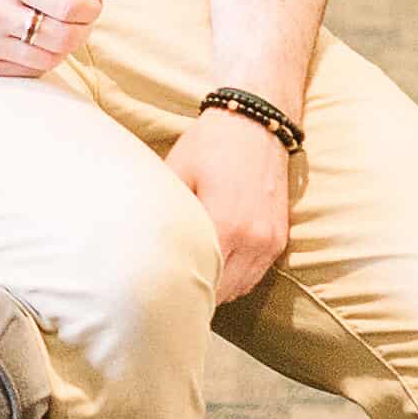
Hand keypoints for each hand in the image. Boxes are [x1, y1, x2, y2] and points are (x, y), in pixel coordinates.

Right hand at [0, 0, 112, 81]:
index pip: (73, 5)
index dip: (92, 7)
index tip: (88, 1)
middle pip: (66, 37)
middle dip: (83, 29)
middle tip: (76, 16)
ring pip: (51, 60)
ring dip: (65, 46)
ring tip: (55, 27)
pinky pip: (29, 72)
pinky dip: (42, 59)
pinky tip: (31, 39)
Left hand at [165, 110, 290, 303]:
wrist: (257, 122)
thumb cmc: (210, 143)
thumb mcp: (177, 171)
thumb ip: (165, 210)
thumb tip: (137, 239)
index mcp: (226, 224)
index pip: (201, 278)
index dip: (179, 290)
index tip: (159, 297)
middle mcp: (253, 238)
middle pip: (222, 290)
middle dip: (197, 294)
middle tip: (171, 295)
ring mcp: (270, 240)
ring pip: (241, 287)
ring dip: (219, 289)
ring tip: (192, 285)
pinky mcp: (280, 237)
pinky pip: (256, 274)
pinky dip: (237, 278)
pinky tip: (216, 270)